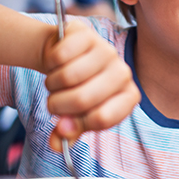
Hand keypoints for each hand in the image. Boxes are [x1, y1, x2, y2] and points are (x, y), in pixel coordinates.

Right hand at [42, 19, 139, 150]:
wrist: (63, 58)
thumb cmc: (76, 90)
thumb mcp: (76, 115)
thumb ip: (69, 132)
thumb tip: (57, 143)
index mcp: (128, 97)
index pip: (102, 119)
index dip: (77, 124)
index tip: (65, 124)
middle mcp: (123, 73)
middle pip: (82, 99)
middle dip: (58, 105)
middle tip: (54, 103)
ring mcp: (106, 50)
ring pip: (68, 77)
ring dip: (51, 85)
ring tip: (55, 83)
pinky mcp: (87, 34)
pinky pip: (59, 56)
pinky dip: (50, 63)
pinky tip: (56, 62)